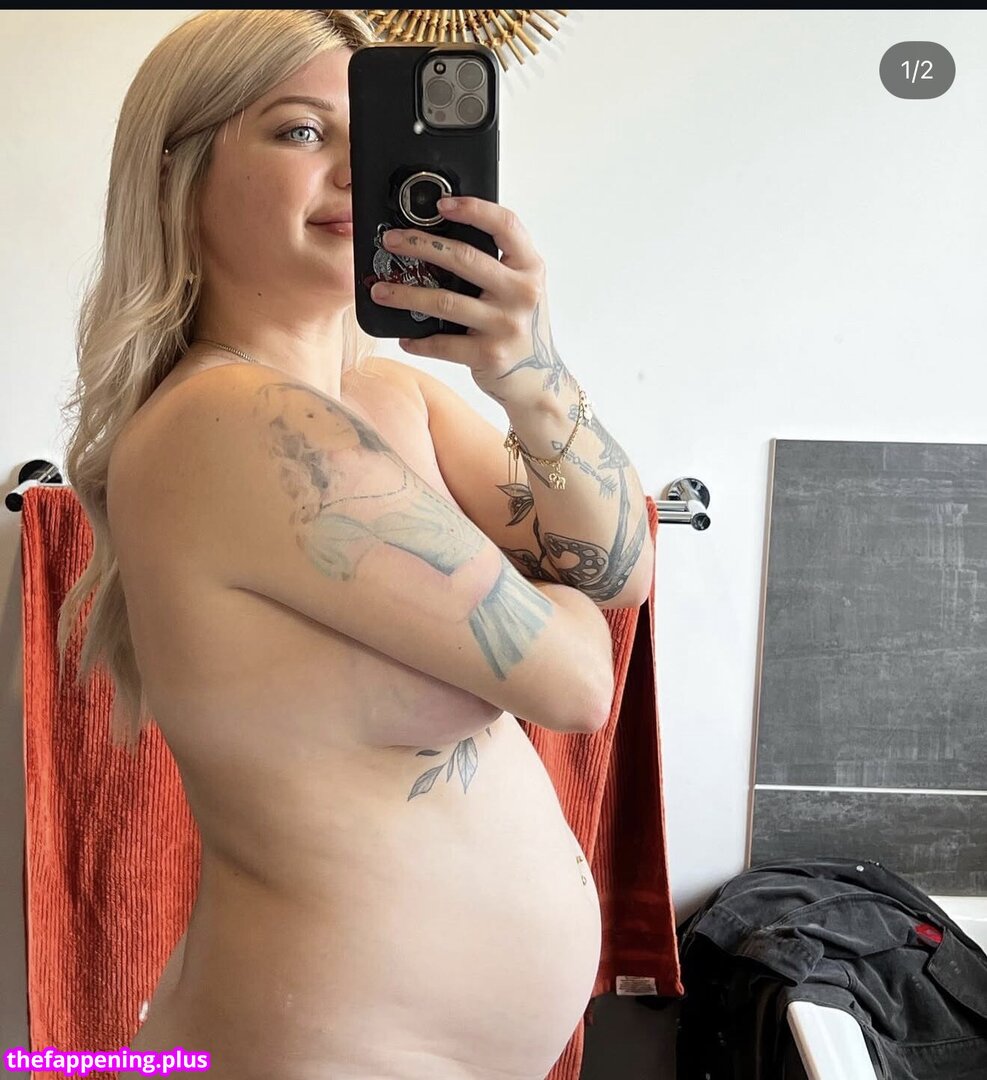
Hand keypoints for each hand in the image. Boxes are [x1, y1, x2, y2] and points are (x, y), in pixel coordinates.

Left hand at [368, 196, 555, 393]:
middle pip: (464, 258)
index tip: (442, 204)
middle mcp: (522, 294)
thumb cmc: (522, 328)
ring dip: (405, 294)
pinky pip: (442, 344)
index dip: (473, 208)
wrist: (538, 380)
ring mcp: (505, 325)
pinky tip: (404, 337)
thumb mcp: (521, 290)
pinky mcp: (488, 355)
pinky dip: (418, 341)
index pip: (506, 225)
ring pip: (444, 301)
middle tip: (391, 241)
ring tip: (380, 291)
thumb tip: (441, 240)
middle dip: (419, 245)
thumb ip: (497, 265)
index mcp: (530, 269)